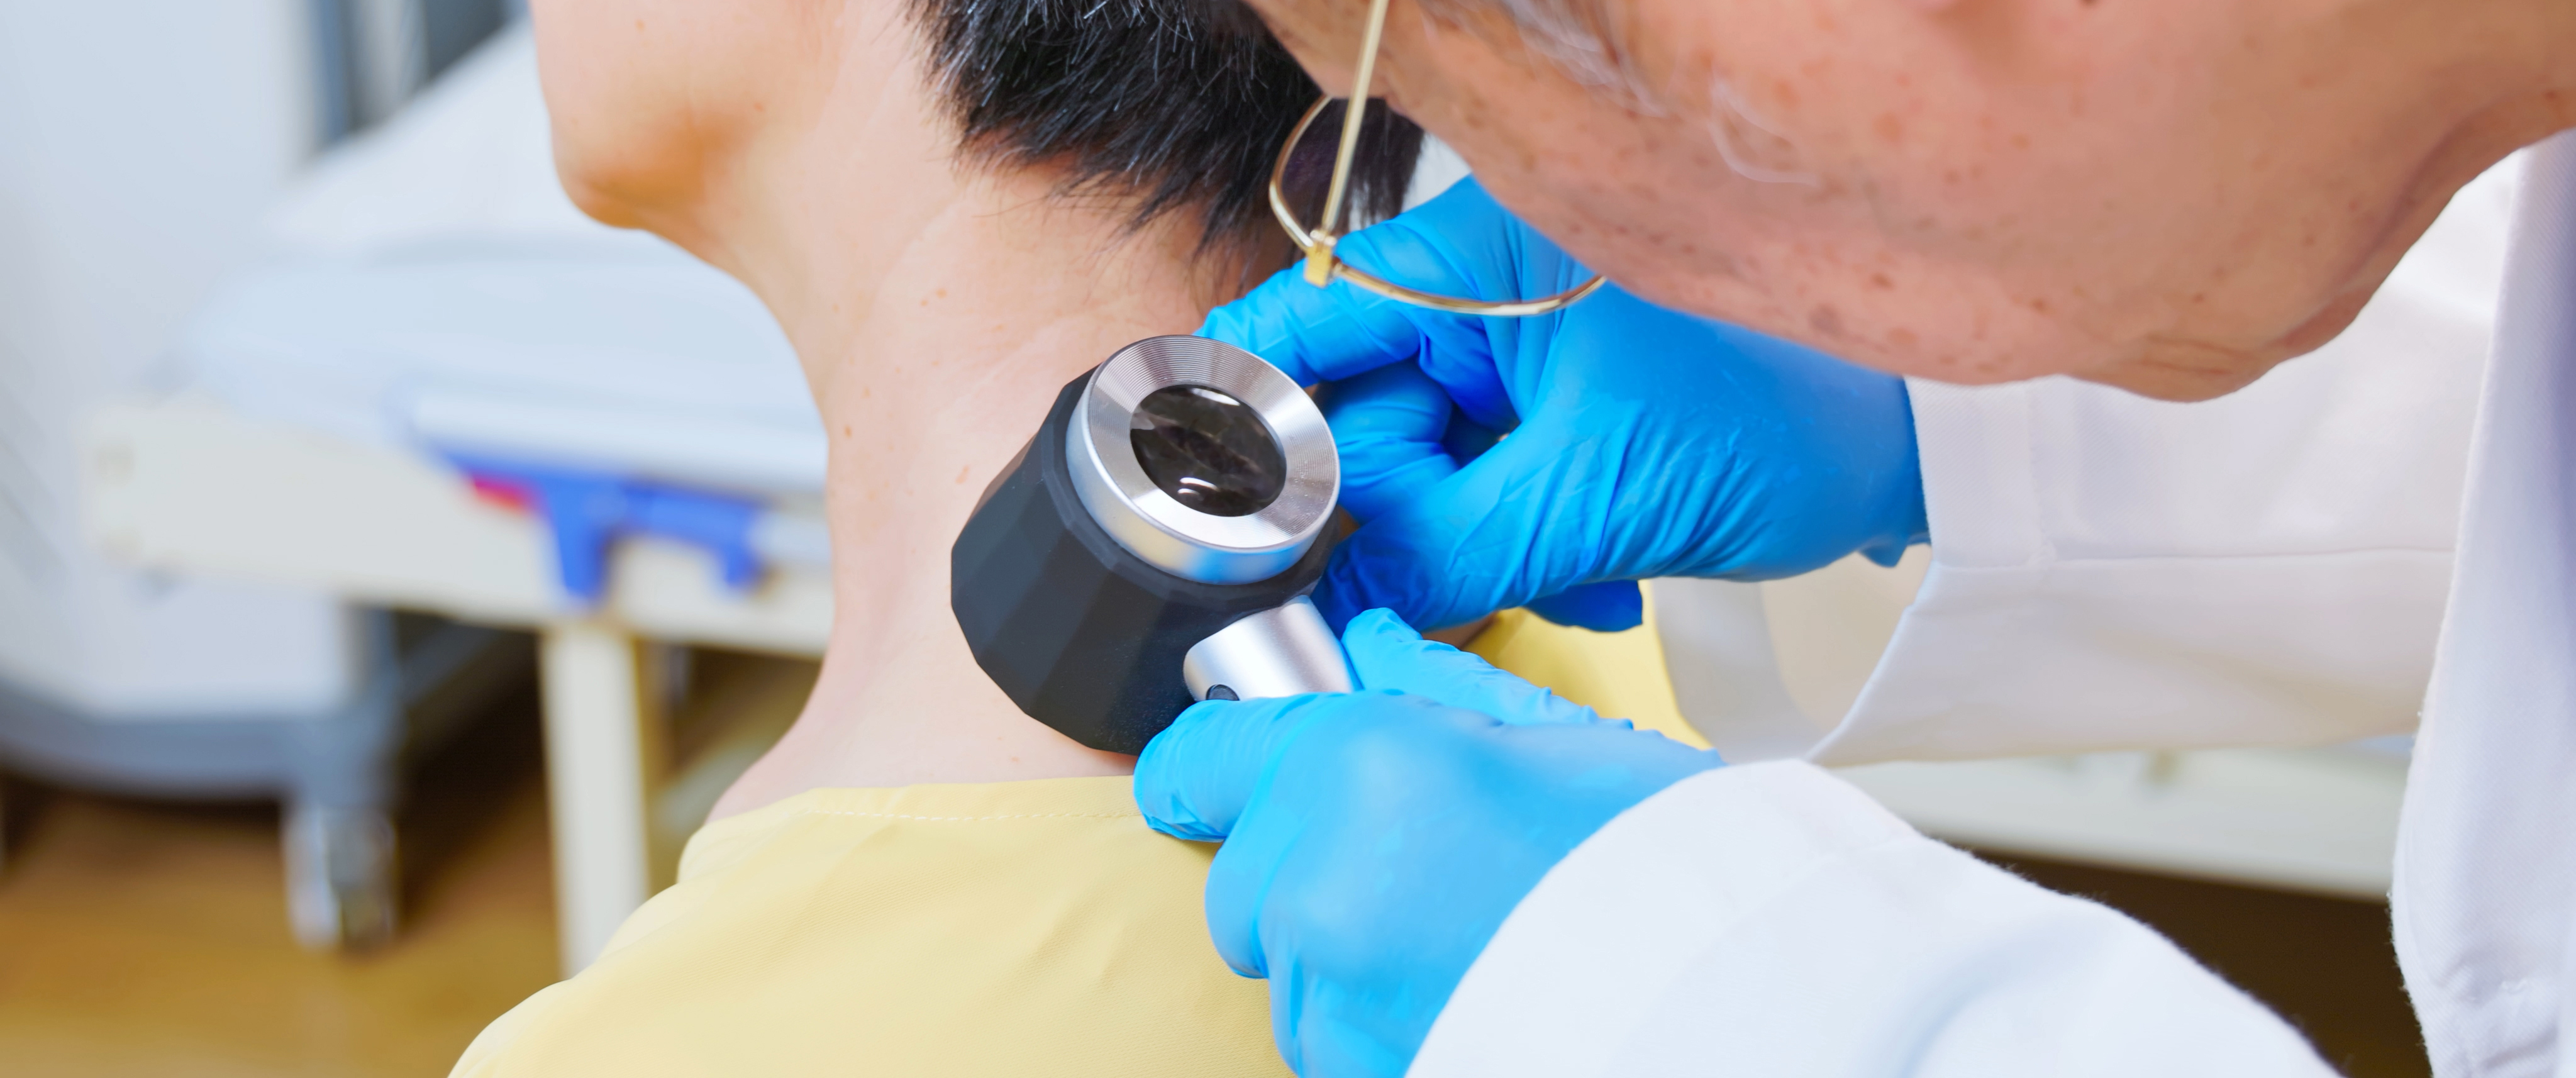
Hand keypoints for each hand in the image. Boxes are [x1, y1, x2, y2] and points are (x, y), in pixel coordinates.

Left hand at [1135, 609, 1720, 1076]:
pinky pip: (1325, 1033)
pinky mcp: (1349, 1064)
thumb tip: (1375, 647)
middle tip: (1416, 870)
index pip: (1201, 758)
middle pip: (1240, 880)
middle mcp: (1314, 879)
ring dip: (1343, 954)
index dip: (1205, 766)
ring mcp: (1325, 991)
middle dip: (1302, 872)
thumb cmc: (1664, 868)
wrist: (1722, 1004)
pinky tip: (1461, 988)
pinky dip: (1372, 1016)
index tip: (1207, 776)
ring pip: (1286, 968)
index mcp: (1357, 765)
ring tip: (1462, 939)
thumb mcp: (1561, 741)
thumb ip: (1437, 693)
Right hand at [1202, 178, 1926, 631]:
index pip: (1306, 320)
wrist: (1920, 451)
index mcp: (1476, 259)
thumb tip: (1339, 599)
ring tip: (1565, 575)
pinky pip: (1493, 486)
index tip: (1214, 505)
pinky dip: (1527, 542)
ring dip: (1475, 548)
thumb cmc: (1791, 415)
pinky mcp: (1565, 410)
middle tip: (1426, 591)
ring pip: (1432, 468)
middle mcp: (1490, 291)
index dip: (1248, 412)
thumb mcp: (1593, 497)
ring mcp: (1529, 351)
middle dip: (1401, 519)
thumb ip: (1444, 551)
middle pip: (1366, 415)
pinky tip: (1597, 567)